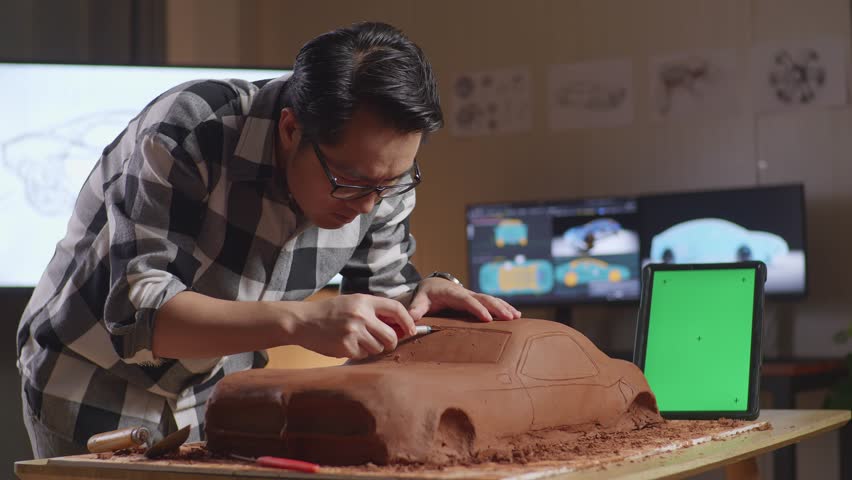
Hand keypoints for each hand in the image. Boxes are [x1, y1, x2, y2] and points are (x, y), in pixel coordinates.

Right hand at [291, 294, 416, 359]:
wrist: (303, 321)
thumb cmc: (330, 312)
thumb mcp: (352, 302)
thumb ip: (374, 311)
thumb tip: (400, 326)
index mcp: (364, 301)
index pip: (396, 309)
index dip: (408, 321)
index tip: (412, 330)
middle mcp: (361, 315)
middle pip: (391, 336)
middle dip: (391, 342)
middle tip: (384, 343)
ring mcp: (353, 332)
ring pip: (378, 348)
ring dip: (372, 348)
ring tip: (358, 341)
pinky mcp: (346, 347)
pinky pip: (364, 355)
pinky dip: (359, 353)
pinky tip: (347, 345)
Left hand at [408, 277, 521, 321]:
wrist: (432, 285)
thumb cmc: (426, 294)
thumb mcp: (419, 299)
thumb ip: (416, 308)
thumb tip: (411, 318)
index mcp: (452, 293)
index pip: (466, 300)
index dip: (477, 308)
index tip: (487, 317)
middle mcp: (465, 292)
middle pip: (483, 298)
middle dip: (497, 307)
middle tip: (509, 318)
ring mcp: (473, 296)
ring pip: (491, 299)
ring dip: (504, 307)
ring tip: (516, 317)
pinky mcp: (477, 300)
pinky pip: (493, 303)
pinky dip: (504, 307)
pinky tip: (516, 315)